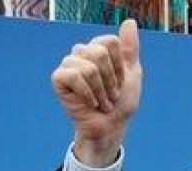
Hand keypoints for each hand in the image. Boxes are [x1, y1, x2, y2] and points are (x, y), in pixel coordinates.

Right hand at [51, 18, 141, 166]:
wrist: (110, 126)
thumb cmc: (120, 102)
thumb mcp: (132, 73)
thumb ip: (130, 48)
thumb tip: (129, 22)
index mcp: (98, 48)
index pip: (111, 42)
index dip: (119, 65)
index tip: (120, 82)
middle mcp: (81, 52)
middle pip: (100, 53)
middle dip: (111, 79)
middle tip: (111, 95)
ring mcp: (69, 64)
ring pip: (89, 67)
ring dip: (101, 90)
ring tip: (102, 102)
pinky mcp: (58, 79)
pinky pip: (74, 76)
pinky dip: (87, 93)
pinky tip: (90, 103)